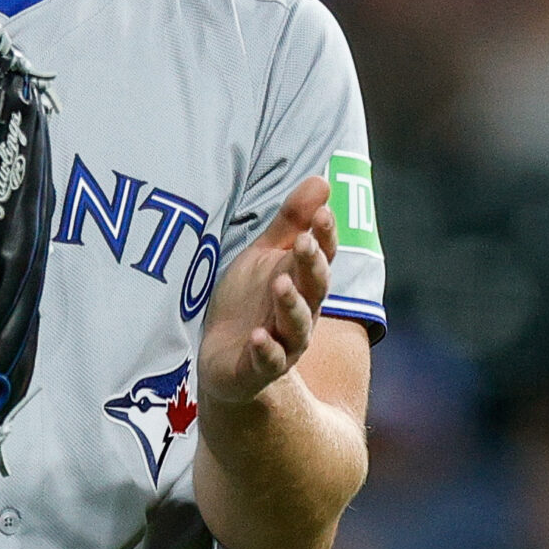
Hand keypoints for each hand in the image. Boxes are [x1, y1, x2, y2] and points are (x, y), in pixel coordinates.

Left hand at [198, 175, 335, 407]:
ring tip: (281, 283)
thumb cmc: (250, 301)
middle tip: (305, 242)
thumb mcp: (266, 256)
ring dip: (291, 305)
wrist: (224, 359)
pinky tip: (258, 337)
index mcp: (303, 283)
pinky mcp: (257, 370)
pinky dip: (265, 351)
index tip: (323, 213)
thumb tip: (322, 179)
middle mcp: (301, 313)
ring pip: (296, 325)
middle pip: (315, 288)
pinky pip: (267, 363)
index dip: (324, 237)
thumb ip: (291, 222)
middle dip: (312, 265)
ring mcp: (282, 343)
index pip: (322, 257)